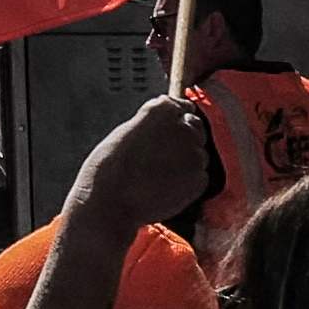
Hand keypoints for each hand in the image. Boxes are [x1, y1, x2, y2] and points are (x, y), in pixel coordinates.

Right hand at [57, 95, 215, 253]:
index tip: (165, 130)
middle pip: (194, 127)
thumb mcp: (126, 131)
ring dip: (185, 160)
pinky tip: (164, 185)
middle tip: (159, 155)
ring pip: (198, 152)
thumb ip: (152, 123)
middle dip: (182, 137)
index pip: (182, 106)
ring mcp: (195, 154)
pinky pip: (199, 175)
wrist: (110, 202)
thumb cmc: (109, 168)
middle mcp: (183, 128)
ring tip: (157, 173)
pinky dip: (186, 180)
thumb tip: (166, 127)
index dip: (174, 119)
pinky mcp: (199, 179)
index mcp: (162, 110)